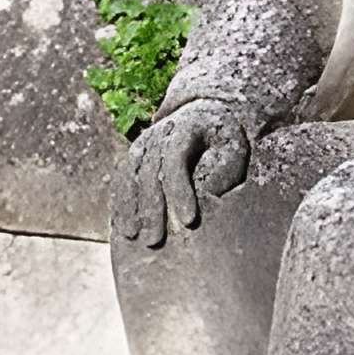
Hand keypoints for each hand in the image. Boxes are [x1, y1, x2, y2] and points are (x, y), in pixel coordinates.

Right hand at [113, 99, 252, 249]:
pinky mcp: (133, 158)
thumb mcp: (232, 147)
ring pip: (130, 178)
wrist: (202, 114)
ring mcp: (141, 146)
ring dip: (130, 208)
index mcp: (183, 130)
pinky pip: (122, 180)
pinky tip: (121, 226)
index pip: (176, 162)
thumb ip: (223, 168)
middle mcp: (156, 136)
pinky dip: (120, 203)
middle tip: (155, 240)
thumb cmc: (223, 138)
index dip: (180, 192)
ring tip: (132, 236)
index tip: (188, 221)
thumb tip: (207, 193)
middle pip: (149, 174)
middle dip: (151, 209)